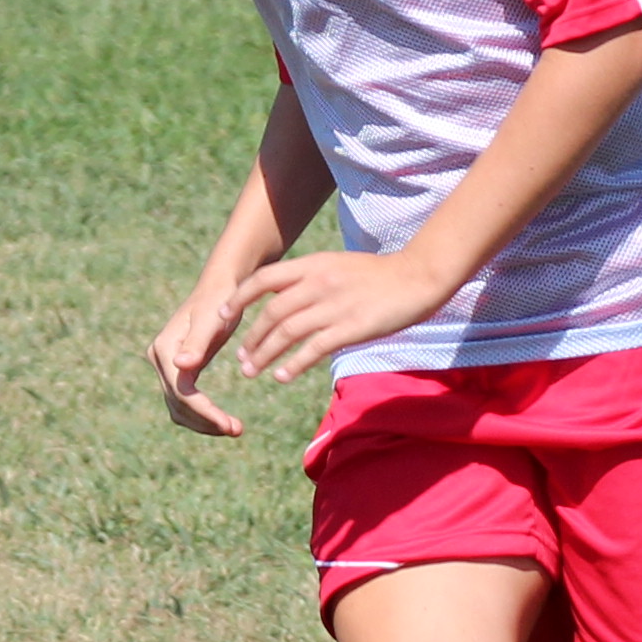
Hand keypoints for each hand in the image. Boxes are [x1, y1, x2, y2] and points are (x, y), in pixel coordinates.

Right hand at [149, 278, 254, 435]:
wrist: (218, 289)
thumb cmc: (219, 302)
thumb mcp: (212, 321)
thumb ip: (197, 343)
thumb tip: (182, 366)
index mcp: (165, 349)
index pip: (182, 392)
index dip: (206, 412)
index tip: (230, 425)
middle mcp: (160, 359)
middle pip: (179, 404)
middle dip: (207, 420)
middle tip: (238, 430)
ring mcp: (165, 366)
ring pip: (180, 408)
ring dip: (204, 422)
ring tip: (235, 428)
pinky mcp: (177, 371)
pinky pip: (185, 402)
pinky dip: (203, 414)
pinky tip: (223, 420)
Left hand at [227, 246, 453, 381]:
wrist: (417, 276)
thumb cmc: (380, 275)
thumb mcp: (339, 266)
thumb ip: (312, 279)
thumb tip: (286, 297)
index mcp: (313, 265)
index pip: (264, 279)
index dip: (239, 297)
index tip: (224, 315)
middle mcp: (318, 283)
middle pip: (271, 312)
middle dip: (251, 337)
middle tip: (241, 356)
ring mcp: (333, 306)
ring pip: (286, 333)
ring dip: (264, 354)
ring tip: (251, 371)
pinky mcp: (350, 328)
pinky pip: (312, 349)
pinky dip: (292, 365)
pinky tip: (281, 376)